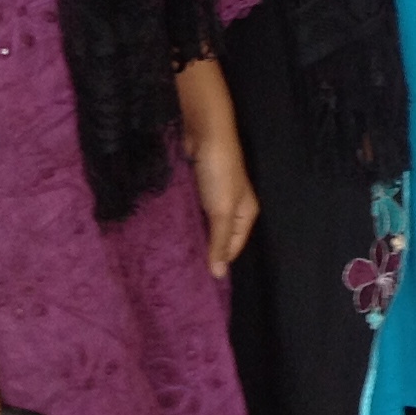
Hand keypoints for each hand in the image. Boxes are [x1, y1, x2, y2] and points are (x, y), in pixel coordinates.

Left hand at [174, 59, 257, 277]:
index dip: (218, 262)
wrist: (206, 133)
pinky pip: (193, 211)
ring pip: (205, 224)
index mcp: (246, 213)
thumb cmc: (219, 173)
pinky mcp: (199, 188)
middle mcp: (233, 206)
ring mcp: (216, 196)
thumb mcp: (221, 210)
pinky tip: (170, 230)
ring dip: (192, 236)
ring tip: (172, 255)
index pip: (235, 247)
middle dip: (204, 251)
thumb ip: (220, 242)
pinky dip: (184, 221)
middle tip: (180, 273)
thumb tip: (219, 275)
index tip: (196, 281)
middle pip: (220, 237)